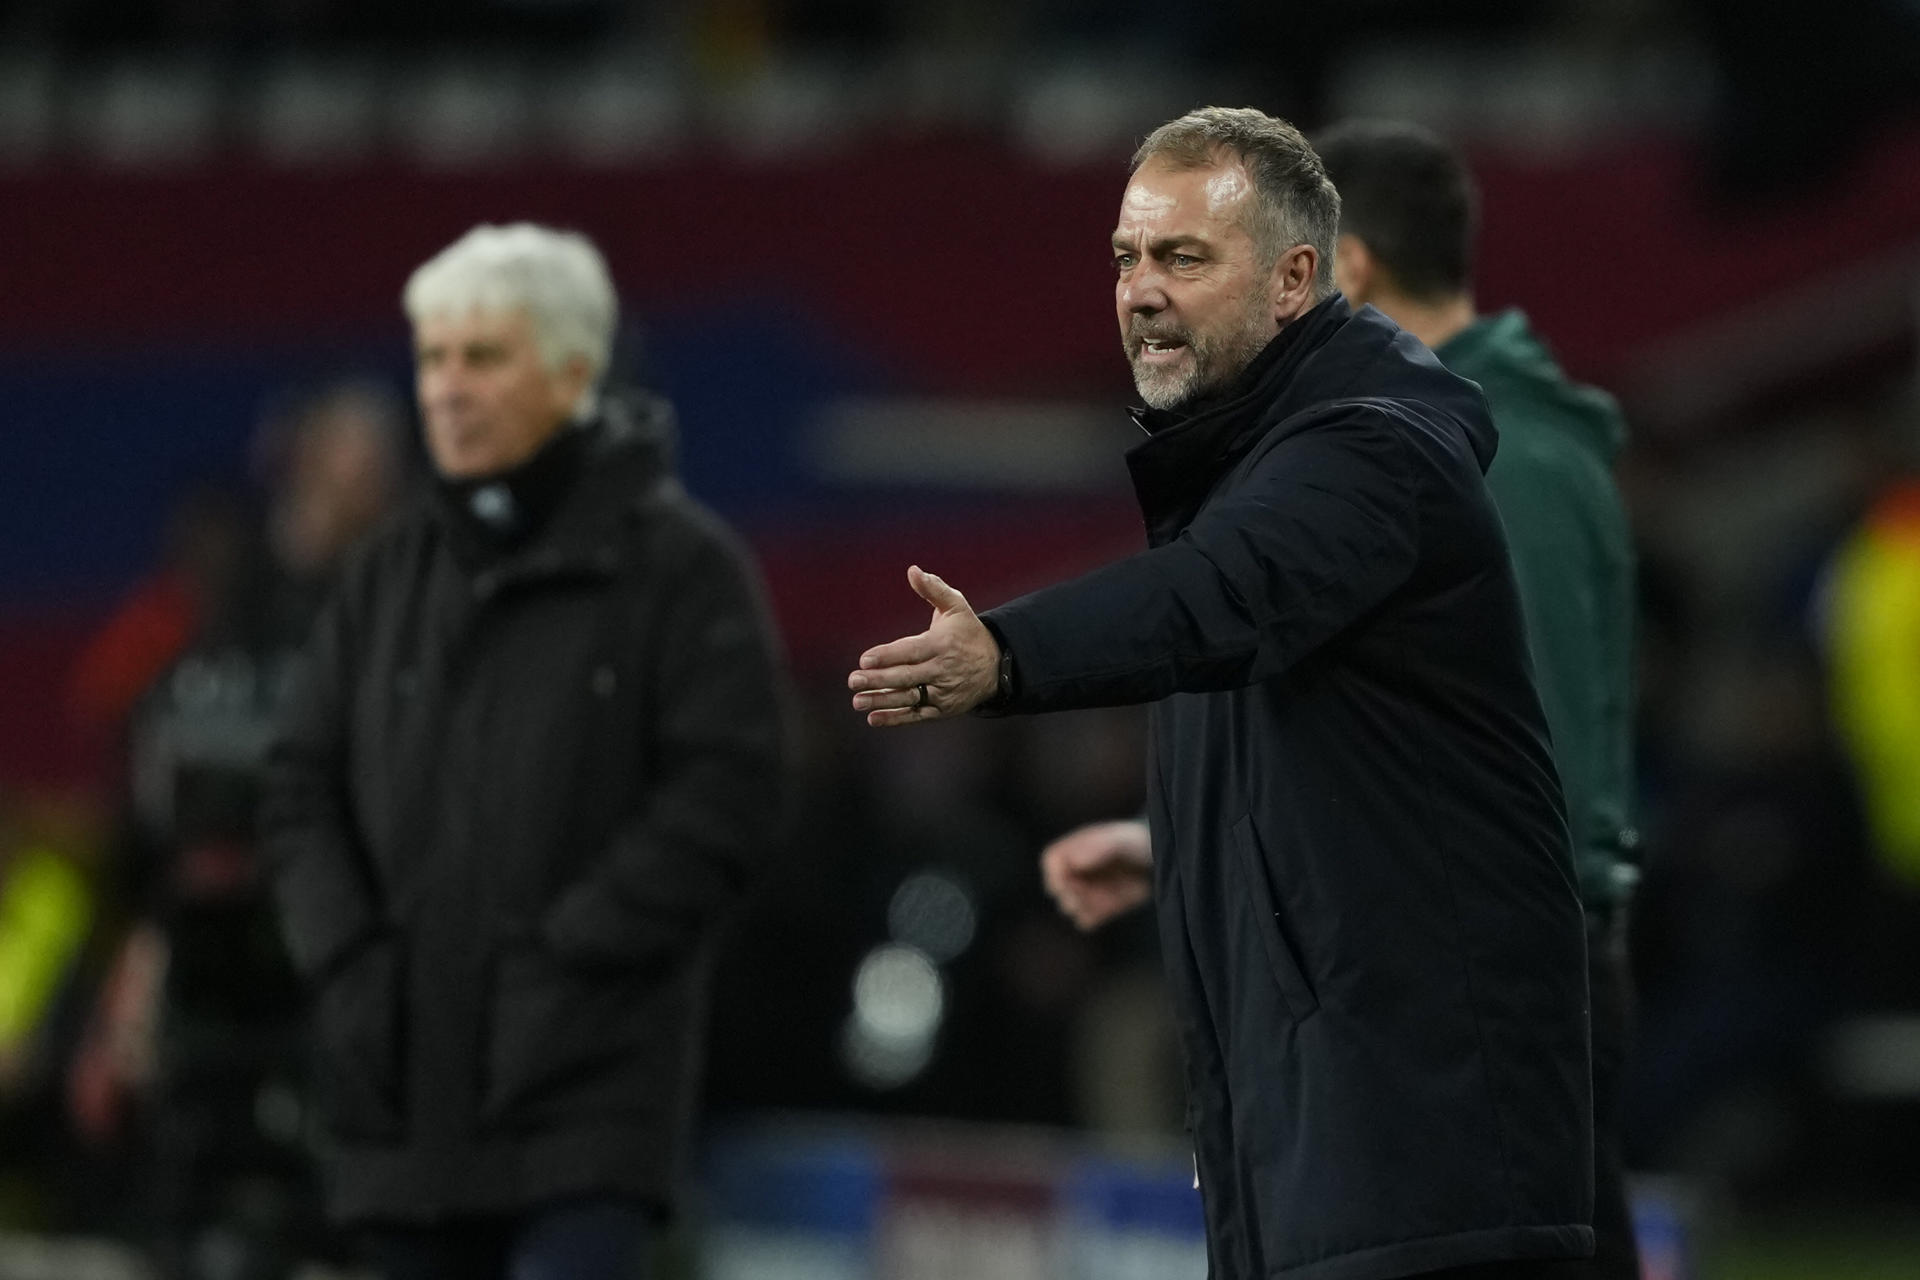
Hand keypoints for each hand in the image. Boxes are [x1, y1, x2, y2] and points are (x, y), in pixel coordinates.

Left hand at [848, 566, 1000, 726]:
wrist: (998, 666)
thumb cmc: (968, 632)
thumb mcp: (956, 606)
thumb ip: (933, 589)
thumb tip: (912, 570)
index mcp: (942, 644)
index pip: (911, 651)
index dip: (887, 656)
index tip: (864, 659)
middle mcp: (942, 670)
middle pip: (906, 676)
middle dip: (878, 680)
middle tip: (853, 680)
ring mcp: (943, 692)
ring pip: (909, 698)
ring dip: (882, 701)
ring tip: (857, 702)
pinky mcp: (943, 709)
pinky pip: (917, 715)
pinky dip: (896, 718)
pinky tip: (874, 718)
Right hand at [1041, 819, 1152, 929]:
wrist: (1156, 861)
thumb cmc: (1134, 843)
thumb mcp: (1119, 841)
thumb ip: (1098, 848)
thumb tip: (1076, 862)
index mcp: (1071, 849)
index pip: (1051, 863)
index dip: (1061, 871)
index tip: (1079, 874)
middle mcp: (1074, 872)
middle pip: (1058, 891)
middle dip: (1075, 891)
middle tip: (1096, 885)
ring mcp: (1084, 893)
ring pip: (1070, 909)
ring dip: (1086, 904)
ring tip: (1108, 892)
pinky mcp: (1097, 910)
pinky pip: (1085, 922)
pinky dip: (1096, 915)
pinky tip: (1112, 904)